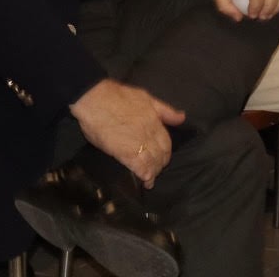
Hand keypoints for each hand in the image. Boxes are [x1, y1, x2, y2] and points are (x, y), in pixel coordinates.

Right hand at [69, 78, 185, 188]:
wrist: (96, 99)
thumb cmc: (118, 96)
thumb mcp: (146, 97)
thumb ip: (165, 110)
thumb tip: (182, 117)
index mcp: (155, 121)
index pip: (167, 143)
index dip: (166, 153)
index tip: (163, 158)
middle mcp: (150, 133)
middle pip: (161, 154)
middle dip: (160, 164)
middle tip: (156, 170)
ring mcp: (138, 143)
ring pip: (153, 162)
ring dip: (153, 172)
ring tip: (151, 179)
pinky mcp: (125, 152)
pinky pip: (140, 167)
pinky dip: (145, 176)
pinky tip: (146, 182)